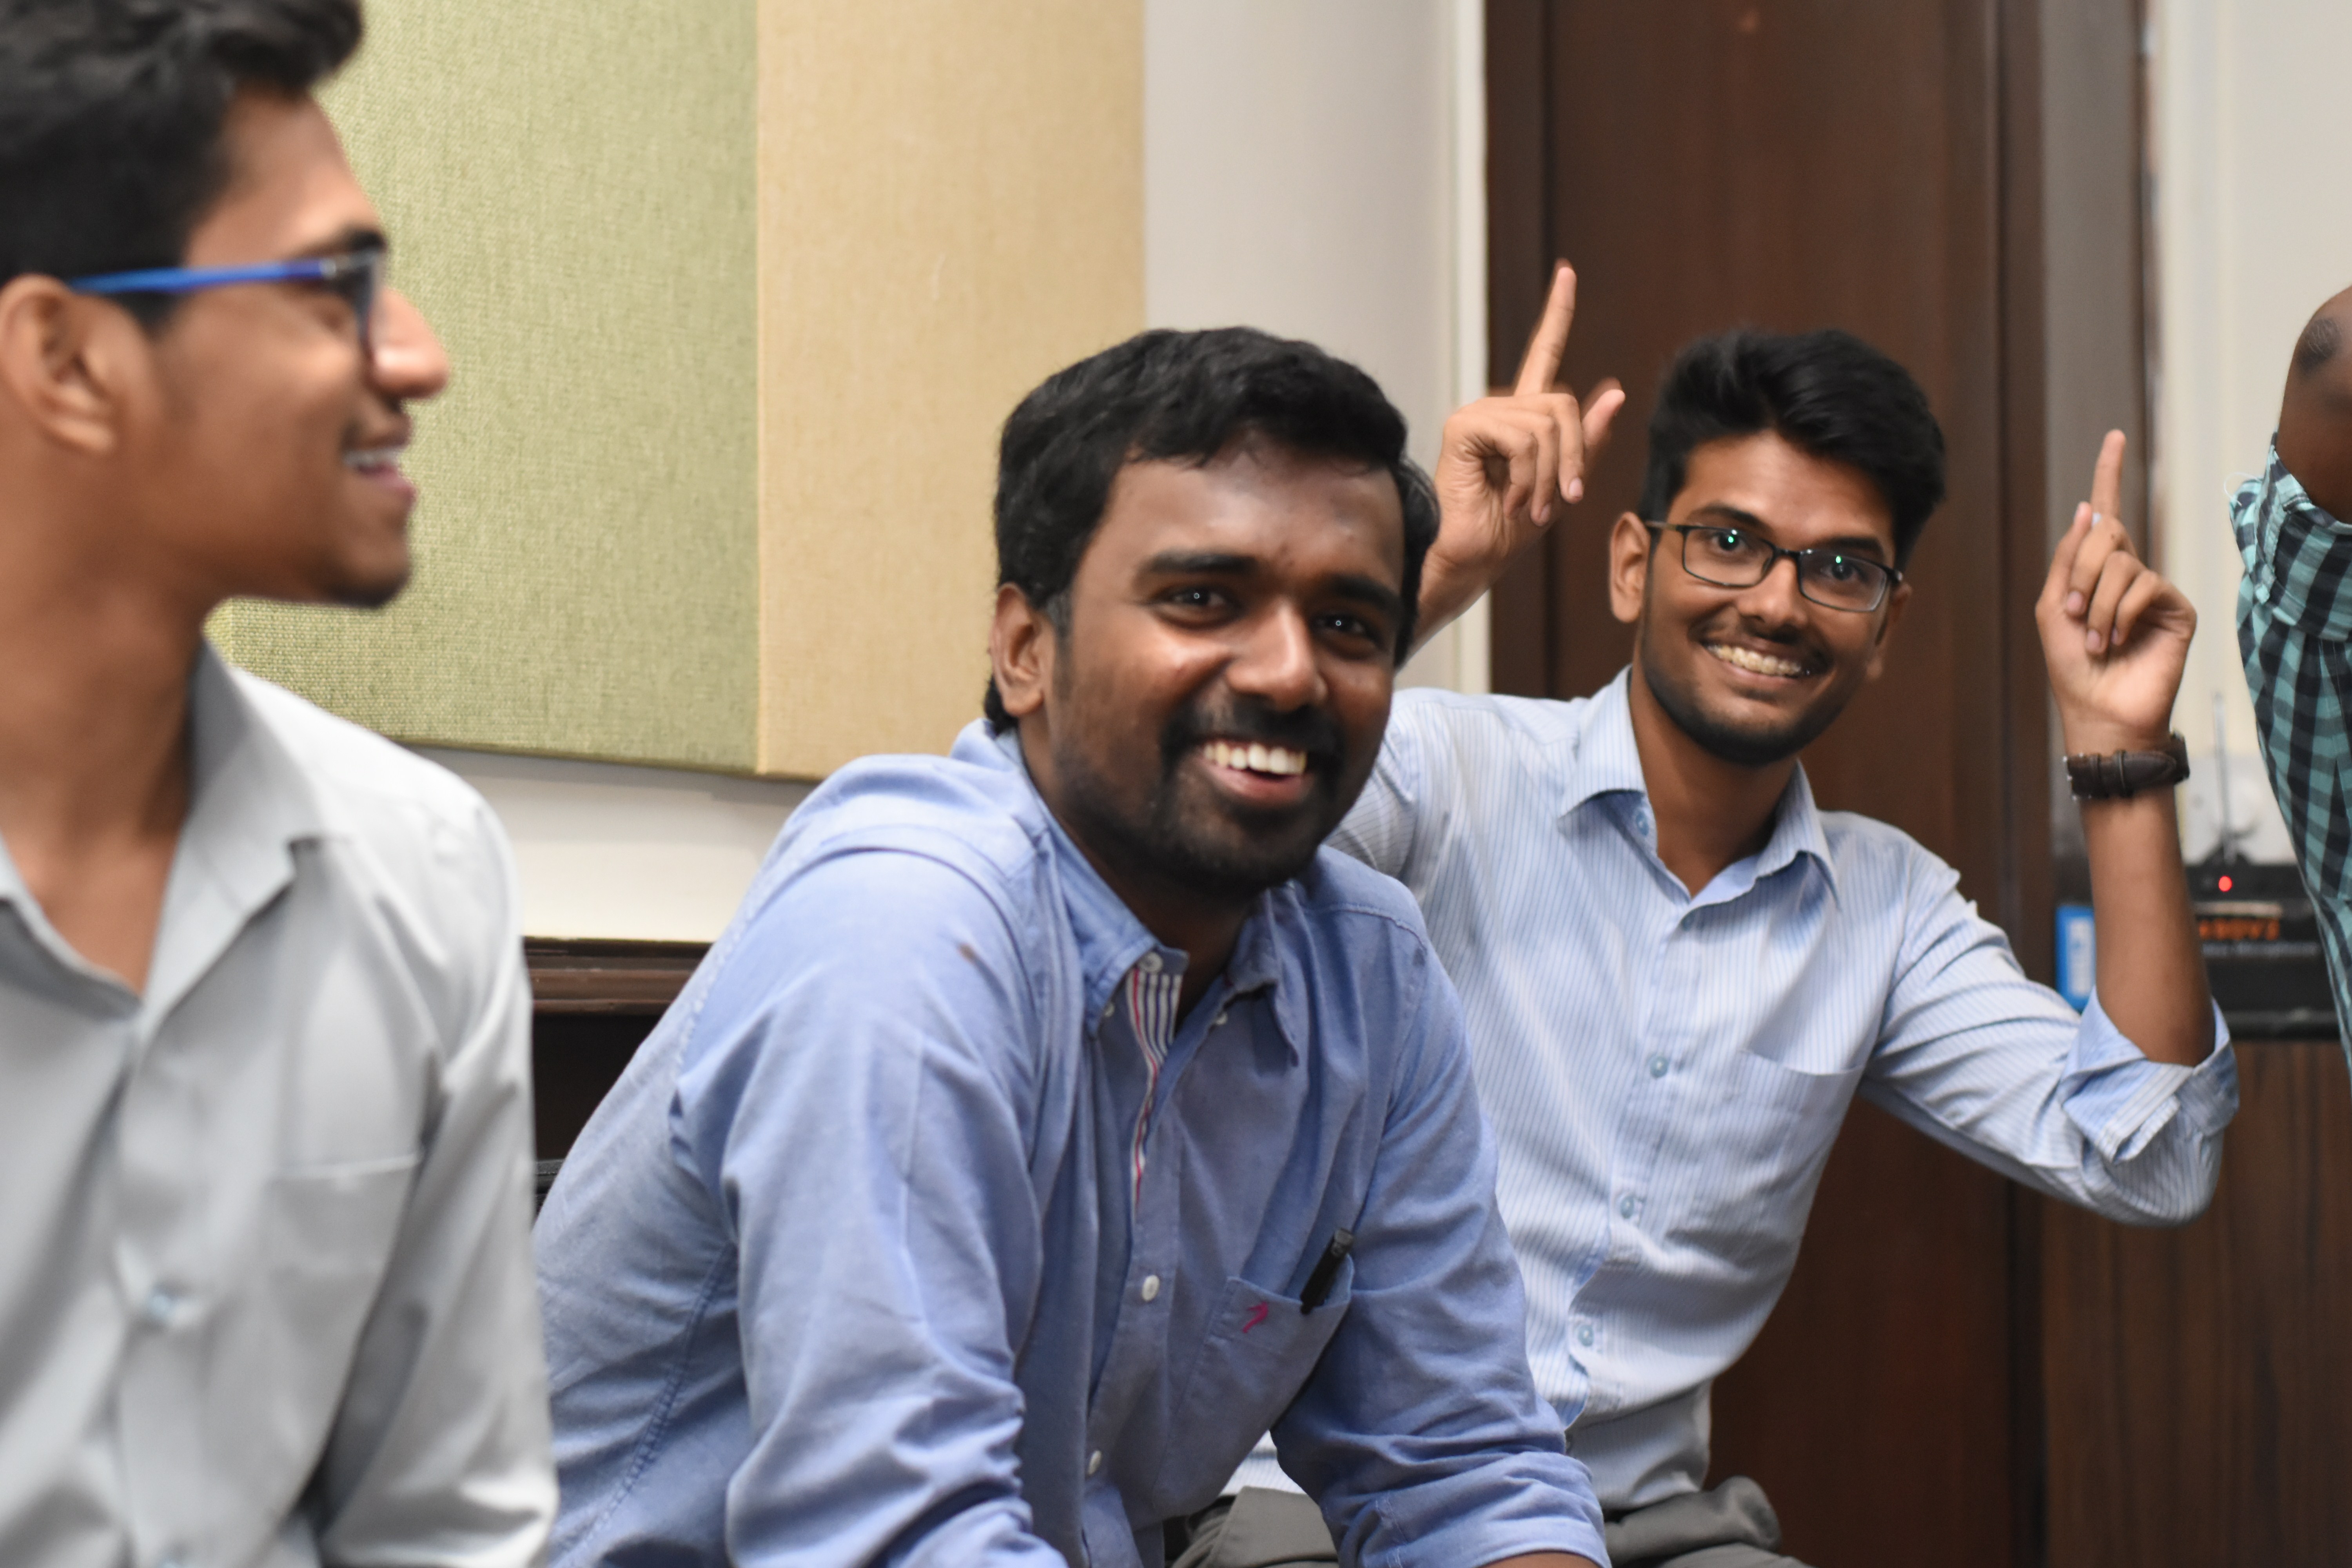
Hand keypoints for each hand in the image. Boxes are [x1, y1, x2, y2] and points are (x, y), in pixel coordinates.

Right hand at [1416, 263, 1625, 641]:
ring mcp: (1478, 415)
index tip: (1568, 272)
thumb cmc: (1509, 530)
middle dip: (1572, 458)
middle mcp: (1499, 408)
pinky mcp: (1464, 427)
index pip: (1543, 352)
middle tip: (1556, 503)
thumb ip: (1586, 441)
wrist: (1471, 559)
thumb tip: (1615, 392)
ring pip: (1547, 423)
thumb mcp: (1561, 484)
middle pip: (1563, 403)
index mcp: (1521, 416)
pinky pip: (1523, 438)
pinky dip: (1526, 476)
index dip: (1558, 313)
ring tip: (1529, 507)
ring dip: (1549, 476)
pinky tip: (1508, 498)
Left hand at [2035, 430, 2195, 753]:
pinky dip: (2121, 613)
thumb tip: (2087, 507)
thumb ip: (2069, 558)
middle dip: (2081, 571)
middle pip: (2107, 533)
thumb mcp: (2055, 607)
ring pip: (2123, 562)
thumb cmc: (2071, 665)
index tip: (2114, 437)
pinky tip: (2118, 639)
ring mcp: (2154, 589)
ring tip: (2097, 639)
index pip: (2105, 514)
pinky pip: (2145, 585)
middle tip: (2074, 613)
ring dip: (2097, 603)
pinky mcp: (2176, 607)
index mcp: (2095, 570)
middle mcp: (2127, 573)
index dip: (2109, 474)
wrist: (2098, 709)